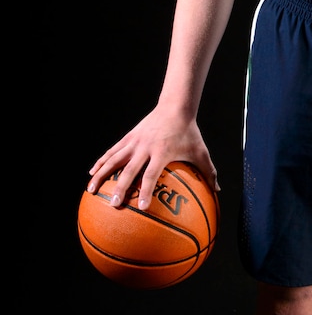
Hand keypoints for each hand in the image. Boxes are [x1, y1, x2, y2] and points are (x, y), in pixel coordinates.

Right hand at [87, 108, 218, 210]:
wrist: (175, 107)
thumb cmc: (189, 132)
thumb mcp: (200, 151)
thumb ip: (209, 171)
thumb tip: (217, 190)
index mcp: (161, 152)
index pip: (151, 175)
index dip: (146, 191)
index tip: (142, 207)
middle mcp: (145, 147)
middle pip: (129, 170)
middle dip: (120, 189)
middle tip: (114, 205)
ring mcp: (134, 142)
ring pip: (114, 160)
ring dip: (101, 175)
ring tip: (91, 190)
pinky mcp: (128, 138)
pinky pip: (112, 151)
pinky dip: (101, 161)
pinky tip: (92, 173)